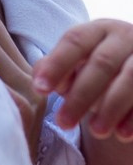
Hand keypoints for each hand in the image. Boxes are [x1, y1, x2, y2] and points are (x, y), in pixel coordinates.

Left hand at [33, 18, 132, 139]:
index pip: (75, 41)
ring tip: (96, 131)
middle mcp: (125, 37)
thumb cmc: (99, 66)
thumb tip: (39, 80)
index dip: (57, 64)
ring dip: (111, 107)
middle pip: (102, 63)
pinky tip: (122, 134)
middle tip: (63, 122)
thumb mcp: (78, 62)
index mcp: (98, 29)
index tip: (40, 89)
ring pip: (130, 79)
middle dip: (81, 95)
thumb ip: (58, 69)